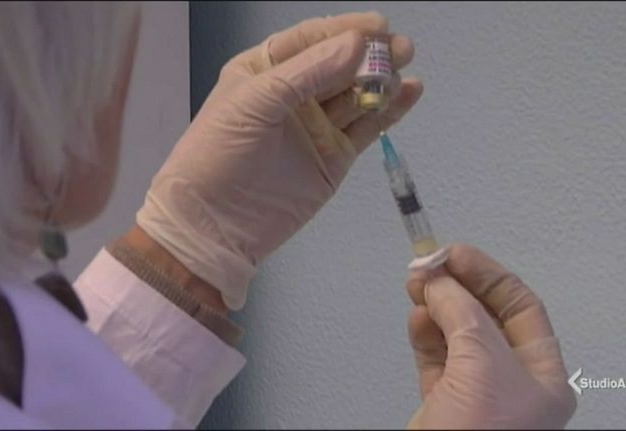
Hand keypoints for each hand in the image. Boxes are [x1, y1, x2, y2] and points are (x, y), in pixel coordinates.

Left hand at [136, 12, 421, 309]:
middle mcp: (294, 94)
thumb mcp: (256, 102)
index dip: (344, 30)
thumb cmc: (220, 154)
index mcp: (265, 70)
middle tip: (401, 48)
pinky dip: (390, 111)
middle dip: (370, 54)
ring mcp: (317, 126)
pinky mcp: (335, 156)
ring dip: (382, 80)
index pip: (311, 39)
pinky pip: (368, 127)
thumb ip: (308, 72)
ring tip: (403, 69)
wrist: (215, 225)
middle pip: (340, 64)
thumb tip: (357, 44)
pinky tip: (410, 92)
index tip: (378, 26)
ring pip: (357, 95)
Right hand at [406, 244, 576, 428]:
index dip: (488, 274)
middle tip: (430, 264)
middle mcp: (511, 382)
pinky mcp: (444, 403)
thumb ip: (461, 314)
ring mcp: (476, 393)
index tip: (456, 253)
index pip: (520, 306)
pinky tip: (417, 314)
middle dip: (457, 287)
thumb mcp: (482, 365)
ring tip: (418, 285)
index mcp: (541, 376)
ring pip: (455, 333)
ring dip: (436, 306)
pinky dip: (424, 331)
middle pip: (485, 317)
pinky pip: (435, 355)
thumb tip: (441, 281)